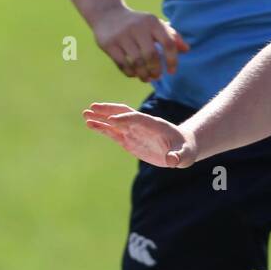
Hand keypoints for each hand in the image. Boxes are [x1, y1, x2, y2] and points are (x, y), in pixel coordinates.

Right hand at [82, 102, 197, 167]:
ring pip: (114, 122)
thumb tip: (172, 161)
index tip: (111, 121)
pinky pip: (113, 132)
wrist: (182, 147)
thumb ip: (179, 156)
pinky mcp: (128, 139)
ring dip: (100, 118)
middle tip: (91, 108)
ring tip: (85, 115)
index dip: (125, 119)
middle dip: (108, 111)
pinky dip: (102, 128)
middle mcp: (142, 125)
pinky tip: (90, 125)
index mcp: (155, 125)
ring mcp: (134, 131)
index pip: (137, 119)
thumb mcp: (185, 155)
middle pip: (123, 113)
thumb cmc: (185, 150)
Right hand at [90, 8, 187, 80]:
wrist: (108, 15)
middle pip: (151, 55)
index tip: (172, 71)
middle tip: (157, 76)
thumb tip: (186, 50)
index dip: (172, 60)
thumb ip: (172, 36)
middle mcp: (138, 28)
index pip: (168, 43)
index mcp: (152, 22)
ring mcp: (123, 37)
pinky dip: (130, 73)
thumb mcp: (155, 25)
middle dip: (156, 70)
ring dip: (143, 74)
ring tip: (147, 78)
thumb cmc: (138, 23)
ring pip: (136, 62)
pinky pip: (123, 64)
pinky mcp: (110, 45)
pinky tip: (135, 74)